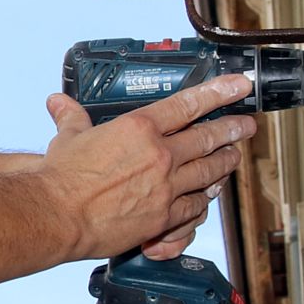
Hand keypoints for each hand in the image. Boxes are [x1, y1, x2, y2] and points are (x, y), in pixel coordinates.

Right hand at [39, 75, 257, 262]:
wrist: (57, 216)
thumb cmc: (60, 178)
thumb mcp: (68, 138)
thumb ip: (71, 118)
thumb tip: (59, 103)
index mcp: (139, 128)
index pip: (188, 104)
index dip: (218, 92)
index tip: (239, 86)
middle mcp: (159, 155)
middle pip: (208, 138)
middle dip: (233, 129)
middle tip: (246, 124)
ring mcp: (165, 187)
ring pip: (208, 171)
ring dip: (225, 162)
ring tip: (234, 156)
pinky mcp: (163, 217)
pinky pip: (194, 207)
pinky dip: (204, 199)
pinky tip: (208, 196)